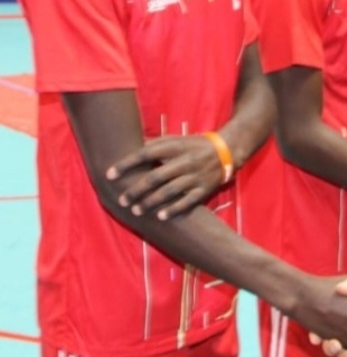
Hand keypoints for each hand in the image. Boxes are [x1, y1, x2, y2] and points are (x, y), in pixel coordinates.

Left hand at [106, 135, 225, 219]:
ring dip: (151, 202)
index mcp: (175, 147)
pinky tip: (160, 216)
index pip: (146, 154)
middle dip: (136, 190)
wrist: (227, 151)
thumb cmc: (194, 145)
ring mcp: (196, 176)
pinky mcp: (205, 189)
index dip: (126, 164)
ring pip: (169, 191)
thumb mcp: (176, 139)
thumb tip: (129, 147)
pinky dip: (174, 209)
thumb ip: (155, 144)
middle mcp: (185, 161)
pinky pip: (188, 201)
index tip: (109, 174)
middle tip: (122, 199)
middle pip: (156, 177)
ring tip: (136, 210)